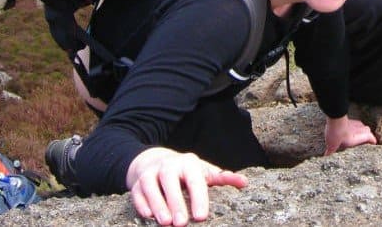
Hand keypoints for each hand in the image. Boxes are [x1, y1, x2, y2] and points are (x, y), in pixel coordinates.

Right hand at [126, 147, 246, 225]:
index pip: (194, 180)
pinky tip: (147, 216)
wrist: (156, 160)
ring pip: (151, 186)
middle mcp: (168, 166)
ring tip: (165, 223)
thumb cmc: (187, 172)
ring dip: (157, 204)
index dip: (198, 198)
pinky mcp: (136, 183)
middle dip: (176, 203)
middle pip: (170, 182)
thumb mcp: (204, 172)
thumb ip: (223, 178)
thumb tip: (244, 183)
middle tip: (182, 224)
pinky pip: (136, 192)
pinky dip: (141, 203)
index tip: (201, 217)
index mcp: (188, 163)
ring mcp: (151, 173)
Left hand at [324, 115, 376, 155]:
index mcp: (358, 137)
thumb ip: (330, 151)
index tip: (373, 143)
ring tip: (356, 134)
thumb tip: (326, 155)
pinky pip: (354, 122)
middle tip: (364, 139)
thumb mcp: (332, 145)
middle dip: (367, 134)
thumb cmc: (337, 134)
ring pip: (361, 125)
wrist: (334, 119)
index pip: (370, 138)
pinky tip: (347, 128)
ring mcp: (354, 123)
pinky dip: (353, 125)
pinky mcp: (349, 119)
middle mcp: (358, 130)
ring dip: (360, 129)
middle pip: (367, 130)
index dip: (372, 141)